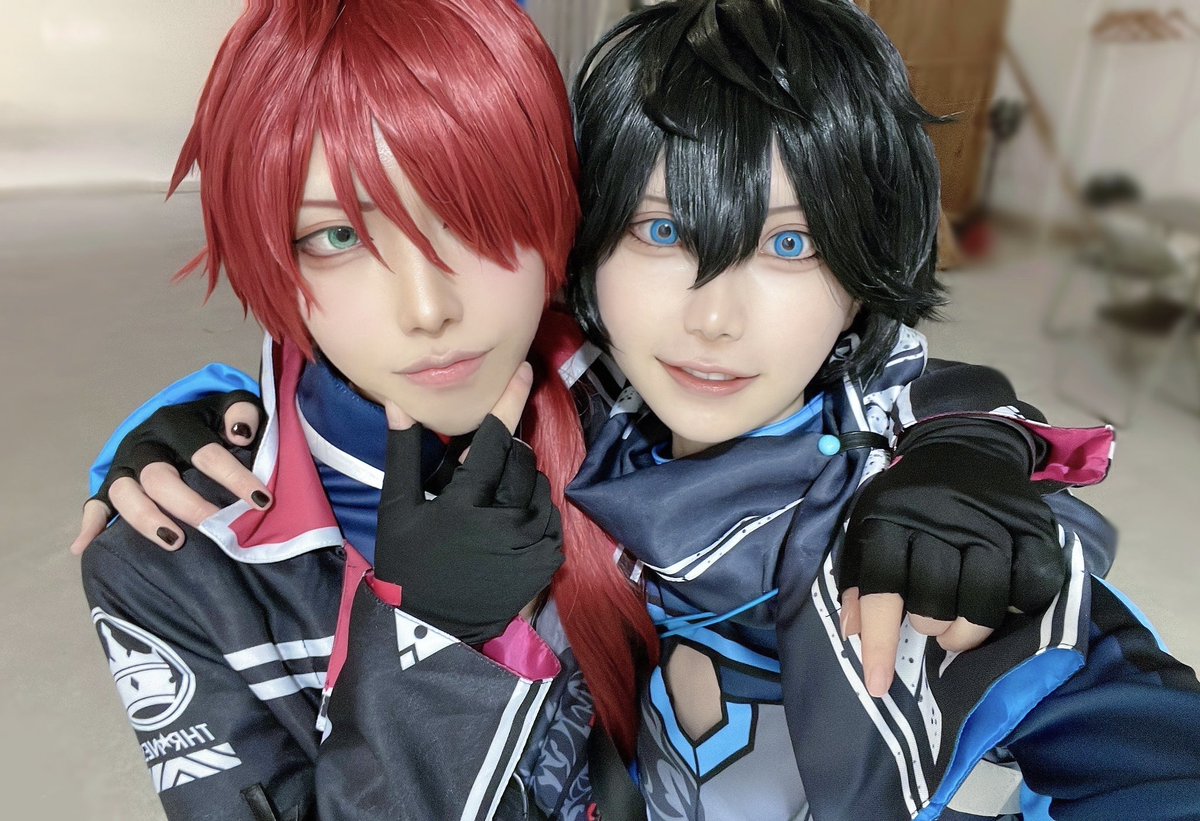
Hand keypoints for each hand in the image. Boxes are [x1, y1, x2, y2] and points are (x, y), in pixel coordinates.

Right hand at [70, 391, 269, 553]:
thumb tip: (240, 433)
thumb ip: (243, 412)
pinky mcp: (110, 484)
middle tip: (216, 527)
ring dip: (146, 519)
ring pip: (124, 493)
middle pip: (159, 477)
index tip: (262, 501)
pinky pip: (95, 504)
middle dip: (188, 504)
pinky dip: (89, 525)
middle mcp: (145, 444)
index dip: (234, 477)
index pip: (206, 453)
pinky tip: (86, 547)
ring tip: (175, 542)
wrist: (179, 418)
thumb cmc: (213, 419)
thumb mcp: (231, 406)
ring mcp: (125, 466)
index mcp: (176, 424)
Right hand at [375, 363, 563, 644]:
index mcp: (465, 506)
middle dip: (502, 452)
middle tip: (476, 475)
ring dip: (518, 480)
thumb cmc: (409, 563)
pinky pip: (550, 514)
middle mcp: (506, 523)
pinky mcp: (548, 560)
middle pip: (519, 459)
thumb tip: (399, 403)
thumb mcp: (397, 509)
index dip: (509, 401)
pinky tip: (509, 522)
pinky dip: (533, 508)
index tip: (526, 370)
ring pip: (537, 484)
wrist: (434, 627)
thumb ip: (404, 454)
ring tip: (490, 502)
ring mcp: (532, 544)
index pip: (493, 441)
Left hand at [836, 418, 1063, 697]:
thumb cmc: (906, 499)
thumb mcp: (869, 525)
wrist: (961, 442)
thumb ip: (860, 578)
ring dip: (970, 629)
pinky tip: (1002, 605)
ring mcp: (990, 522)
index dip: (879, 641)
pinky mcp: (1031, 526)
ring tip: (959, 632)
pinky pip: (1032, 583)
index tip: (878, 685)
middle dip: (931, 626)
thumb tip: (854, 636)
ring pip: (986, 596)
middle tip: (930, 626)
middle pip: (936, 598)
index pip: (882, 588)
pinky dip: (1018, 604)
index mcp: (892, 519)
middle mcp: (941, 521)